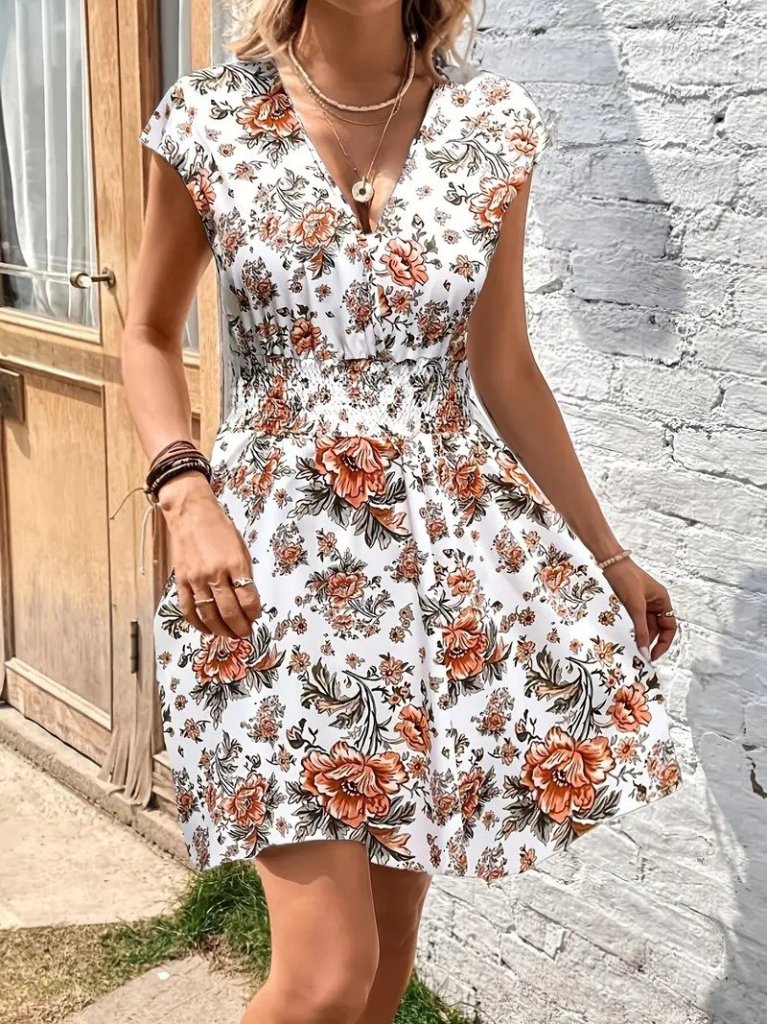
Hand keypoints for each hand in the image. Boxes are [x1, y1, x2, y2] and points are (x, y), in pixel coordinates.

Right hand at [158, 471, 261, 638]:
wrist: (191, 514)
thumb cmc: (220, 529)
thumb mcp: (240, 549)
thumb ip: (244, 574)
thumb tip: (247, 601)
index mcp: (235, 564)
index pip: (248, 599)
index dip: (253, 613)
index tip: (255, 618)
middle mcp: (215, 574)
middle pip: (229, 611)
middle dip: (240, 627)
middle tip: (245, 633)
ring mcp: (196, 579)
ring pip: (209, 615)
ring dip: (221, 630)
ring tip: (229, 636)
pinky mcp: (181, 580)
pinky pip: (188, 608)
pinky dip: (197, 623)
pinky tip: (206, 630)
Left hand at [601, 557, 676, 661]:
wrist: (608, 561)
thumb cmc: (625, 577)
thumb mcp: (635, 605)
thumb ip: (641, 629)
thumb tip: (644, 650)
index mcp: (663, 600)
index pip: (670, 627)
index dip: (664, 643)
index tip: (652, 656)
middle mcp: (655, 602)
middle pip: (656, 628)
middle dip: (648, 641)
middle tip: (637, 654)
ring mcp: (642, 602)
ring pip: (643, 625)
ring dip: (637, 635)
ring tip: (629, 646)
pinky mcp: (629, 602)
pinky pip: (633, 620)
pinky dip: (629, 628)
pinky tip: (622, 635)